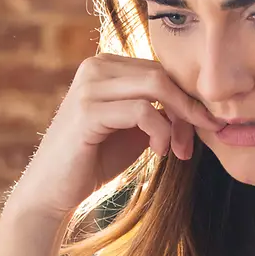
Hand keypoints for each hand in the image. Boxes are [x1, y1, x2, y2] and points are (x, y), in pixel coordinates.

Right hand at [7, 54, 221, 219]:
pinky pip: (142, 111)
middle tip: (193, 142)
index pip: (161, 69)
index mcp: (106, 65)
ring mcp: (89, 86)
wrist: (53, 190)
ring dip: (178, 121)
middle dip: (188, 108)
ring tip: (177, 150)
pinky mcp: (88, 111)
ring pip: (157, 86)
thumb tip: (199, 104)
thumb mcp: (135, 128)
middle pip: (163, 74)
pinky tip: (159, 152)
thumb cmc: (95, 159)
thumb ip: (160, 110)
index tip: (202, 128)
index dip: (186, 98)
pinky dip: (160, 132)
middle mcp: (95, 66)